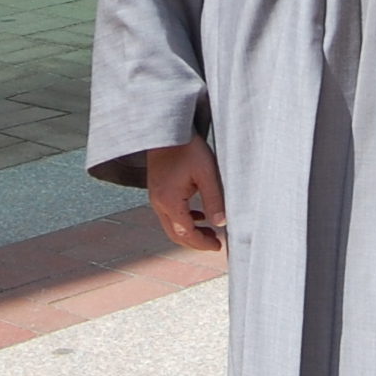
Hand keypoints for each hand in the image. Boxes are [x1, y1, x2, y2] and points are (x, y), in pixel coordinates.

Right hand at [145, 135, 227, 253]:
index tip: (218, 246)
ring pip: (170, 225)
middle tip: (214, 243)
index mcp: (170, 201)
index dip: (202, 243)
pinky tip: (197, 214)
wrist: (166, 129)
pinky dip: (182, 219)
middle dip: (195, 242)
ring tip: (209, 231)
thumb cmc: (188, 148)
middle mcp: (158, 202)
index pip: (186, 234)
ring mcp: (155, 196)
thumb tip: (221, 223)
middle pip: (175, 234)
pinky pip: (168, 213)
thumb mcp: (206, 173)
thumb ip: (214, 199)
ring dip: (189, 231)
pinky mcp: (156, 189)